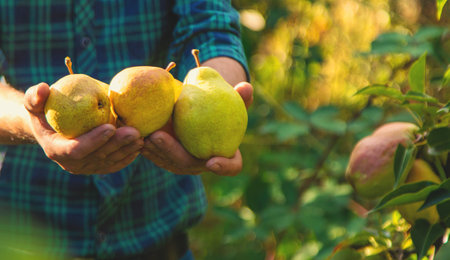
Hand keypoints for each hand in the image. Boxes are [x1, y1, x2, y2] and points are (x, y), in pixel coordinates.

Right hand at [24, 83, 143, 173]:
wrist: (53, 125)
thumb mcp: (34, 101)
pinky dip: (129, 155)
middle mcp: (72, 163)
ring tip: (142, 136)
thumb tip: (43, 89)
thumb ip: (34, 96)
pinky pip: (116, 163)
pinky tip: (141, 145)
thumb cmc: (44, 109)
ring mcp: (87, 167)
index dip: (94, 140)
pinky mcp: (99, 166)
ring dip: (128, 150)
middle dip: (117, 144)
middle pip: (98, 157)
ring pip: (110, 161)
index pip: (76, 149)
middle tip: (134, 131)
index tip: (110, 127)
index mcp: (56, 149)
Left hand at [141, 82, 252, 175]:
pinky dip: (145, 145)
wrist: (201, 111)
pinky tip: (135, 132)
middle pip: (188, 165)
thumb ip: (240, 97)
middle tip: (158, 137)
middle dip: (172, 153)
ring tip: (144, 134)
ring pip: (167, 162)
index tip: (213, 162)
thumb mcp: (230, 101)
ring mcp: (183, 163)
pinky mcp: (166, 157)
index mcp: (225, 155)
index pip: (231, 167)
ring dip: (154, 150)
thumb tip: (246, 87)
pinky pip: (155, 155)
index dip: (224, 167)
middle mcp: (203, 164)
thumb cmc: (219, 107)